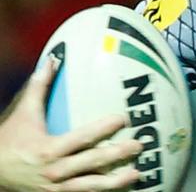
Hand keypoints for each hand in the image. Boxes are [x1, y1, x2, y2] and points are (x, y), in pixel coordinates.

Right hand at [0, 58, 142, 191]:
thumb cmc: (11, 141)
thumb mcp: (24, 114)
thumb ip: (40, 87)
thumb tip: (52, 60)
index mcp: (49, 149)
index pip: (82, 138)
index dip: (103, 129)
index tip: (123, 119)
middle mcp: (55, 171)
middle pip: (92, 162)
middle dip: (118, 154)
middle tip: (139, 145)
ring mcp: (57, 189)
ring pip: (91, 187)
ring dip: (115, 182)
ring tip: (136, 174)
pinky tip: (119, 189)